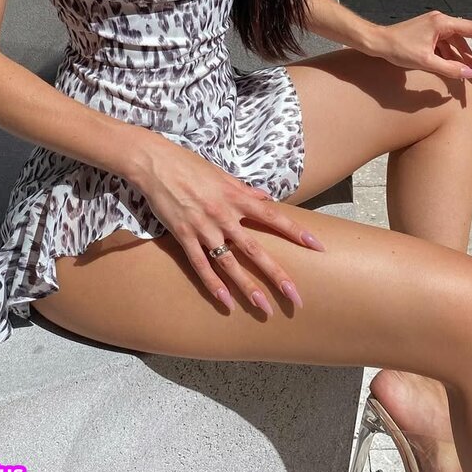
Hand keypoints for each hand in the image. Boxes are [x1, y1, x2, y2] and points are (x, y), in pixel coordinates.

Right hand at [133, 135, 324, 314]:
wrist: (155, 163)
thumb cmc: (189, 165)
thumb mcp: (222, 175)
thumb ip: (245, 190)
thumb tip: (266, 199)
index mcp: (236, 197)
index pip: (273, 217)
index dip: (296, 232)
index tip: (316, 246)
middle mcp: (224, 215)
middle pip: (255, 249)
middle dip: (277, 274)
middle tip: (295, 296)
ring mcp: (203, 228)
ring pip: (230, 264)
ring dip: (248, 288)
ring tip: (264, 308)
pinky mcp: (183, 236)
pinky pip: (200, 265)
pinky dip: (213, 284)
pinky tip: (226, 302)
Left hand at [361, 9, 471, 84]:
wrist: (376, 42)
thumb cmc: (397, 50)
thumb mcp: (425, 62)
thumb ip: (449, 68)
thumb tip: (471, 72)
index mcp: (442, 23)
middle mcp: (441, 21)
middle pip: (470, 34)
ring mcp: (435, 27)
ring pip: (458, 42)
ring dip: (467, 55)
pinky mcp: (429, 34)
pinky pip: (447, 45)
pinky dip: (454, 56)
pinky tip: (459, 68)